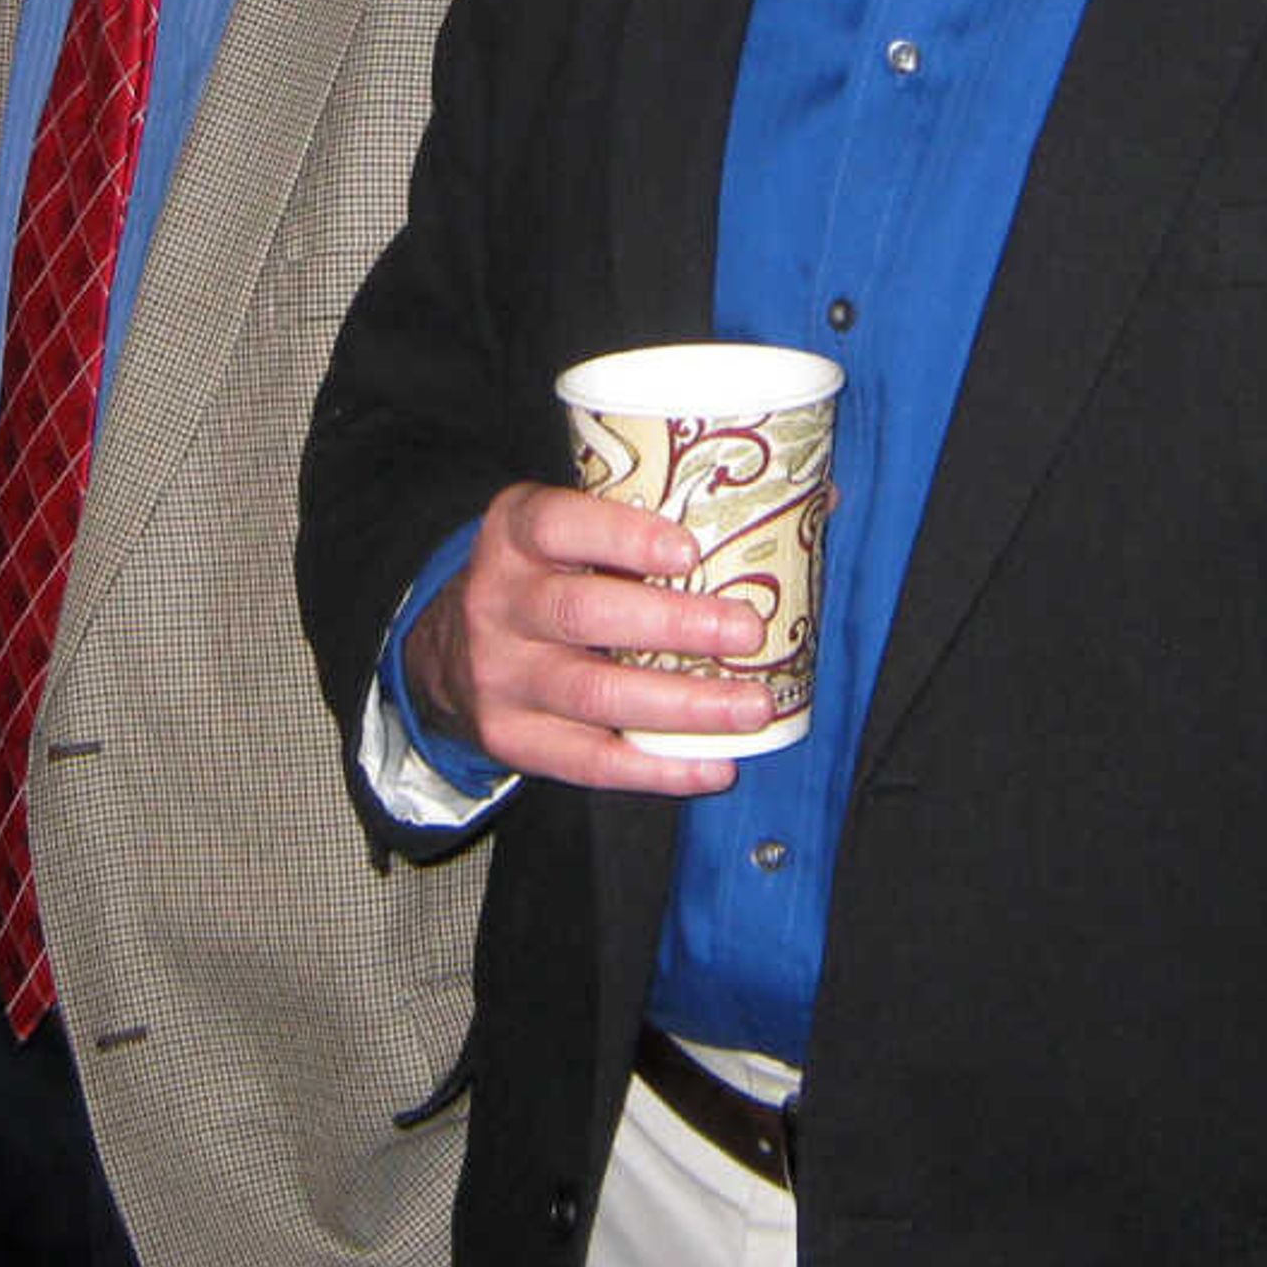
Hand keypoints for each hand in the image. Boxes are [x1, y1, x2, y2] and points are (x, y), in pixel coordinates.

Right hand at [404, 482, 776, 794]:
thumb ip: (667, 511)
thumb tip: (816, 496)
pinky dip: (657, 770)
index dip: (622, 535)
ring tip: (752, 704)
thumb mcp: (575, 527)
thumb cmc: (550, 574)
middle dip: (673, 626)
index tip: (689, 550)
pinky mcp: (510, 737)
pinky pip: (588, 762)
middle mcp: (499, 601)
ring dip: (681, 706)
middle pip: (584, 615)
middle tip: (747, 629)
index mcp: (516, 531)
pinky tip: (714, 765)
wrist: (450, 648)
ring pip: (593, 695)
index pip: (558, 524)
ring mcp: (500, 675)